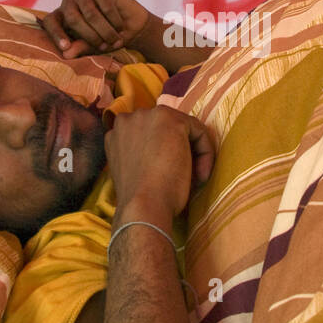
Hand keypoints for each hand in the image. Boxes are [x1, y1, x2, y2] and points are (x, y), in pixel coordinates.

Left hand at [41, 0, 150, 58]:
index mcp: (62, 18)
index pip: (50, 21)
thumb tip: (66, 54)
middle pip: (72, 18)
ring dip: (105, 31)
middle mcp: (69, 3)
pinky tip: (120, 26)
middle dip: (90, 36)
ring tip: (115, 40)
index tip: (65, 47)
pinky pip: (105, 6)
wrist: (132, 29)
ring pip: (90, 13)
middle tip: (104, 47)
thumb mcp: (93, 47)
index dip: (56, 33)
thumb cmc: (108, 39)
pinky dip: (115, 21)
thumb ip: (80, 48)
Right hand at [105, 106, 215, 220]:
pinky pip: (198, 132)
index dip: (162, 153)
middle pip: (164, 128)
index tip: (170, 174)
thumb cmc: (140, 197)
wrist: (144, 205)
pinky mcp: (172, 121)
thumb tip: (163, 152)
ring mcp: (149, 116)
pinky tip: (201, 175)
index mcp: (116, 132)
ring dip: (192, 151)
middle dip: (178, 148)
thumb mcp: (132, 168)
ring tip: (195, 177)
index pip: (148, 134)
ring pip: (182, 128)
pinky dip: (206, 153)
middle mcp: (128, 118)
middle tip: (186, 175)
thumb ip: (139, 152)